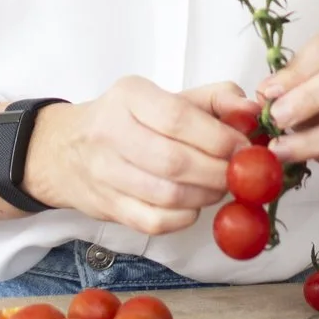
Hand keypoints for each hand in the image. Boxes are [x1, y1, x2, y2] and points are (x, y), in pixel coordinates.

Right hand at [23, 77, 255, 235]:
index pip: (178, 118)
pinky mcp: (107, 206)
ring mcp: (104, 173)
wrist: (65, 149)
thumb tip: (253, 109)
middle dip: (218, 172)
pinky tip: (192, 206)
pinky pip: (153, 222)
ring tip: (218, 187)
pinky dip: (183, 219)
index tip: (243, 148)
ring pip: (167, 196)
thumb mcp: (167, 97)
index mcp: (129, 96)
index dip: (218, 138)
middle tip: (239, 174)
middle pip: (174, 161)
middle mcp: (110, 132)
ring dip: (205, 196)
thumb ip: (215, 98)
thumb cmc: (128, 120)